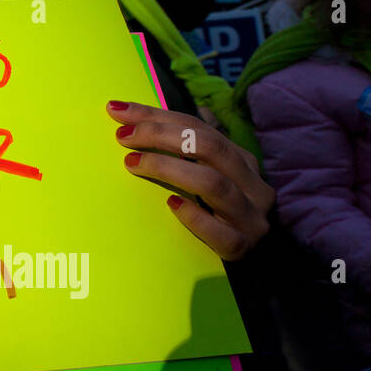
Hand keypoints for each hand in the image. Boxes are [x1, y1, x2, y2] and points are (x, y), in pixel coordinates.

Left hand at [109, 100, 273, 260]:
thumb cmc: (209, 209)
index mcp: (241, 160)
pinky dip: (194, 216)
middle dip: (161, 136)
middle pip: (210, 147)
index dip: (157, 116)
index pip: (198, 127)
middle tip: (123, 137)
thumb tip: (125, 113)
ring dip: (169, 169)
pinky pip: (221, 232)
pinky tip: (171, 204)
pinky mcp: (243, 247)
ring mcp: (251, 217)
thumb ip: (176, 148)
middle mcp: (252, 184)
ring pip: (214, 185)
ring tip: (133, 163)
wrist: (240, 258)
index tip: (117, 112)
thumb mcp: (200, 173)